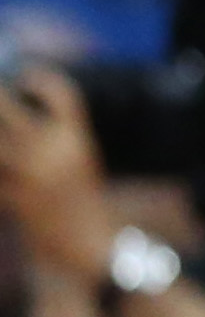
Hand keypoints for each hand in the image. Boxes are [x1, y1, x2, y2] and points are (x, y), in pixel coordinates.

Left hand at [0, 65, 117, 280]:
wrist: (84, 241)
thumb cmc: (82, 195)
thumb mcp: (78, 157)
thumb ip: (53, 132)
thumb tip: (15, 109)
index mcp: (76, 139)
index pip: (59, 93)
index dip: (41, 79)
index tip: (26, 76)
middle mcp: (50, 152)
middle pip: (7, 108)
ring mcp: (27, 175)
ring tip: (0, 134)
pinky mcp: (10, 198)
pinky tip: (2, 164)